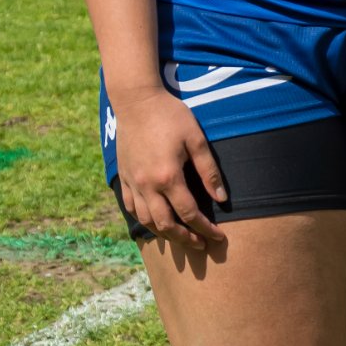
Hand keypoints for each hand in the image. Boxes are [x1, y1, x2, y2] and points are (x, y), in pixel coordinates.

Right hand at [111, 85, 227, 247]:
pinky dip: (144, 219)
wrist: (136, 100)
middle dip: (185, 238)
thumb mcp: (196, 139)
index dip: (205, 228)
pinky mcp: (123, 177)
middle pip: (166, 224)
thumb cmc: (170, 116)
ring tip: (180, 237)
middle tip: (200, 244)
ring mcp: (132, 182)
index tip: (218, 237)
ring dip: (164, 233)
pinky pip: (131, 207)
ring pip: (146, 220)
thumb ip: (209, 171)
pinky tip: (154, 222)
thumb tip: (222, 199)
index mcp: (168, 176)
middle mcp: (147, 185)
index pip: (189, 213)